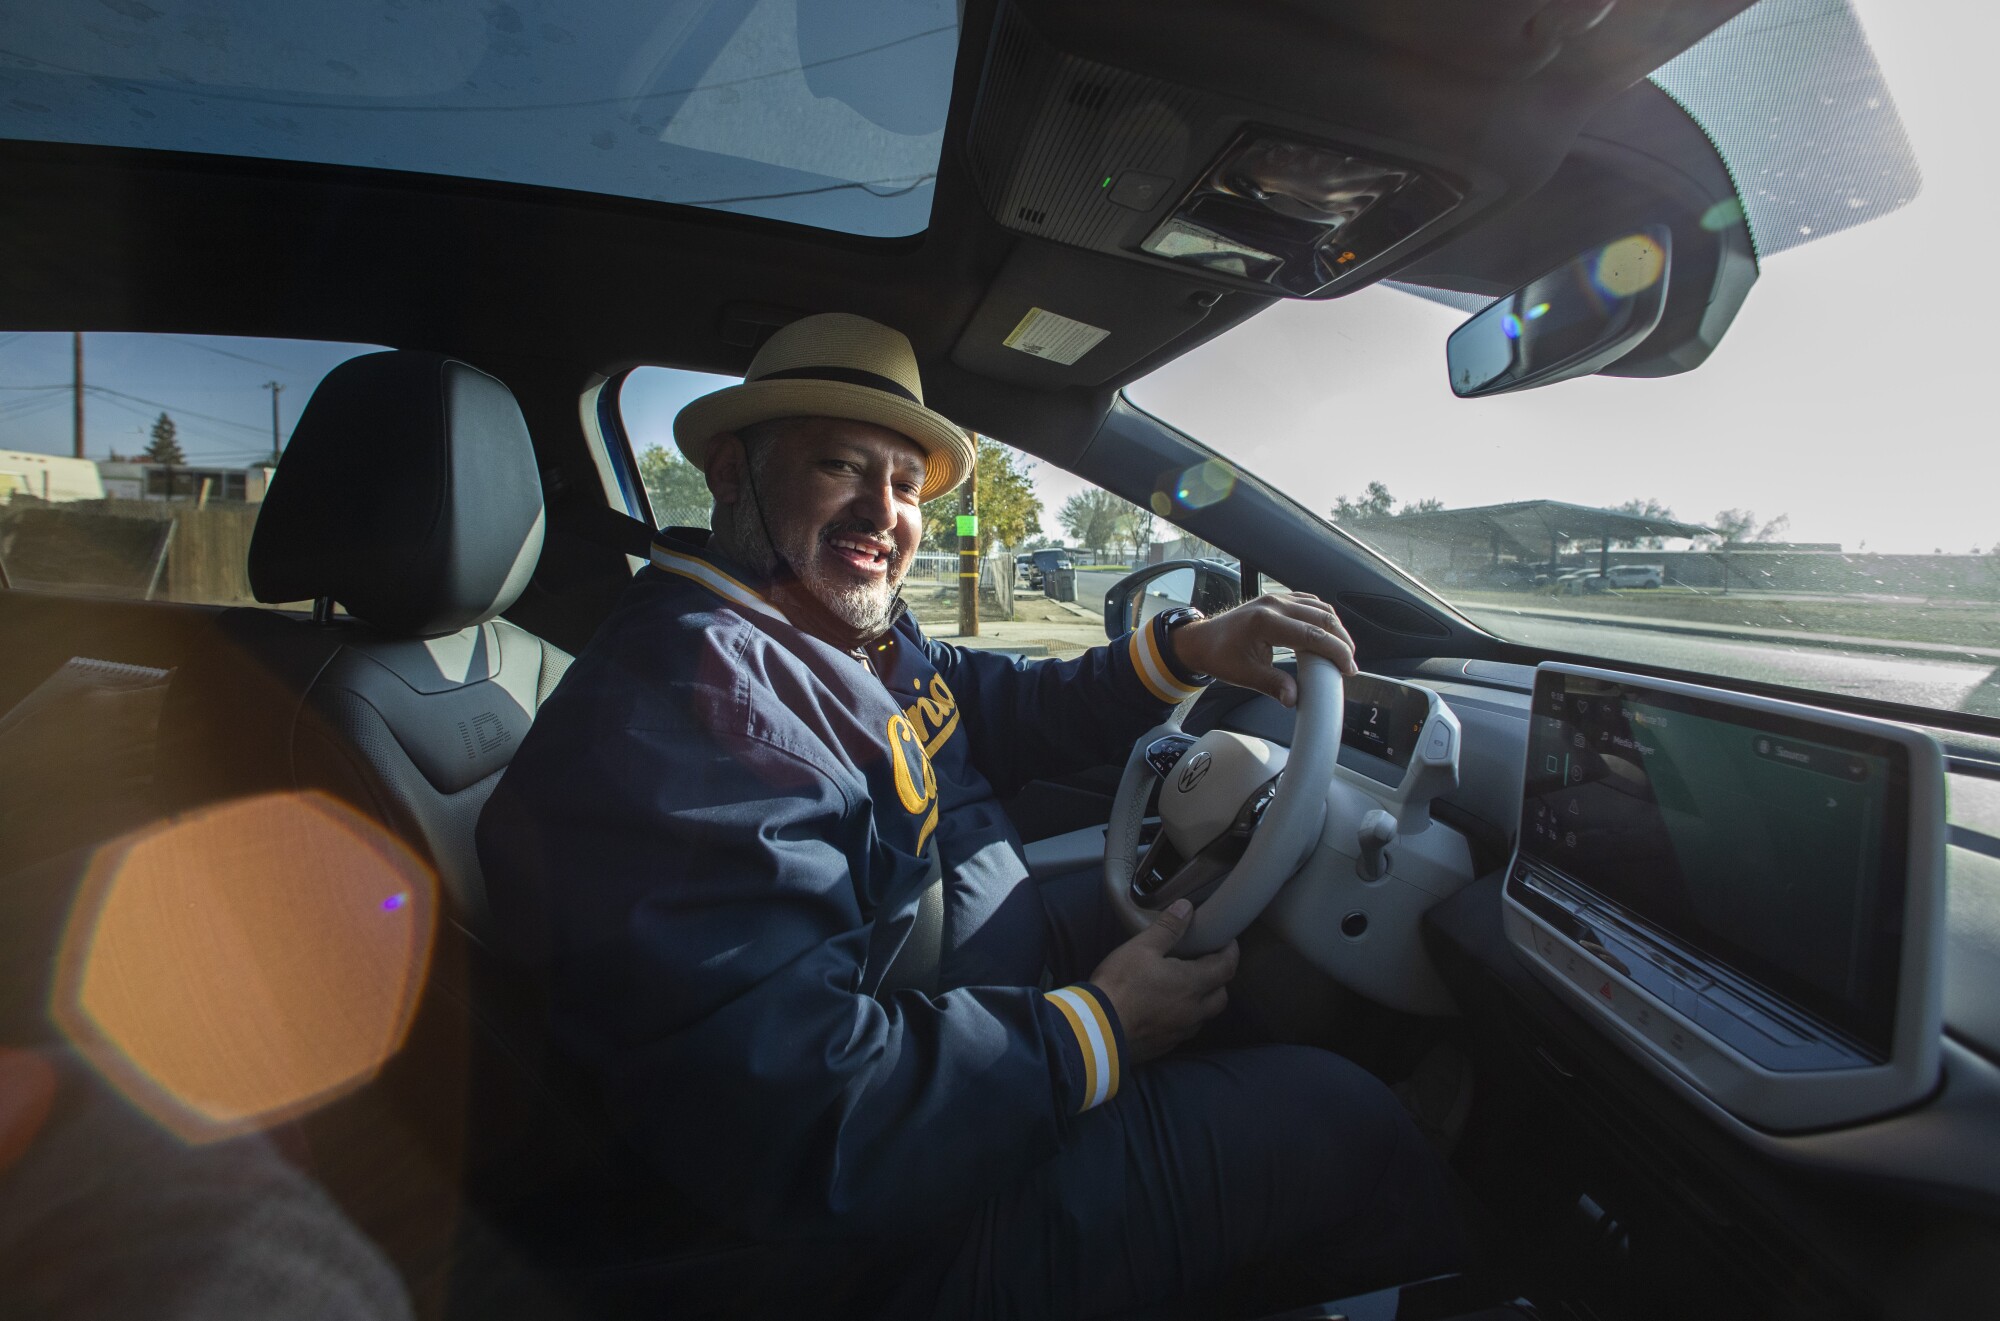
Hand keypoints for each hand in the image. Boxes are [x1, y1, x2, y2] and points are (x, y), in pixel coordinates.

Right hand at [1088, 899, 1238, 1063]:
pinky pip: (1184, 1030)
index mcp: (1192, 984)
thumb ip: (1167, 928)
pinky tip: (1166, 1010)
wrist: (1097, 1030)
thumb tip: (1187, 907)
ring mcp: (1180, 1032)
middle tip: (1207, 965)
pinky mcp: (1165, 1046)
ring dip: (1202, 1002)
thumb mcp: (1141, 948)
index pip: (1226, 967)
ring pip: (1204, 1016)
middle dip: (1220, 980)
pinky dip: (1184, 1018)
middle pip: (1221, 996)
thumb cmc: (1120, 984)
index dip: (1231, 952)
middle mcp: (1193, 1011)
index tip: (1228, 941)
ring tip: (1187, 987)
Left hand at [1168, 592, 1357, 706]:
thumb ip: (1272, 685)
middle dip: (1341, 641)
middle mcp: (1274, 604)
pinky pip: (1309, 602)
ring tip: (1342, 651)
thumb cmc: (1220, 656)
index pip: (1312, 634)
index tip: (1348, 668)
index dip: (1336, 651)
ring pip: (1319, 606)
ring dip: (1335, 628)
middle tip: (1349, 664)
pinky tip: (1328, 633)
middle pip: (1322, 616)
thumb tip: (1294, 699)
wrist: (1202, 640)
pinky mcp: (1278, 599)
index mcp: (1266, 622)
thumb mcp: (1245, 675)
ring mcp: (1276, 598)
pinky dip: (1323, 617)